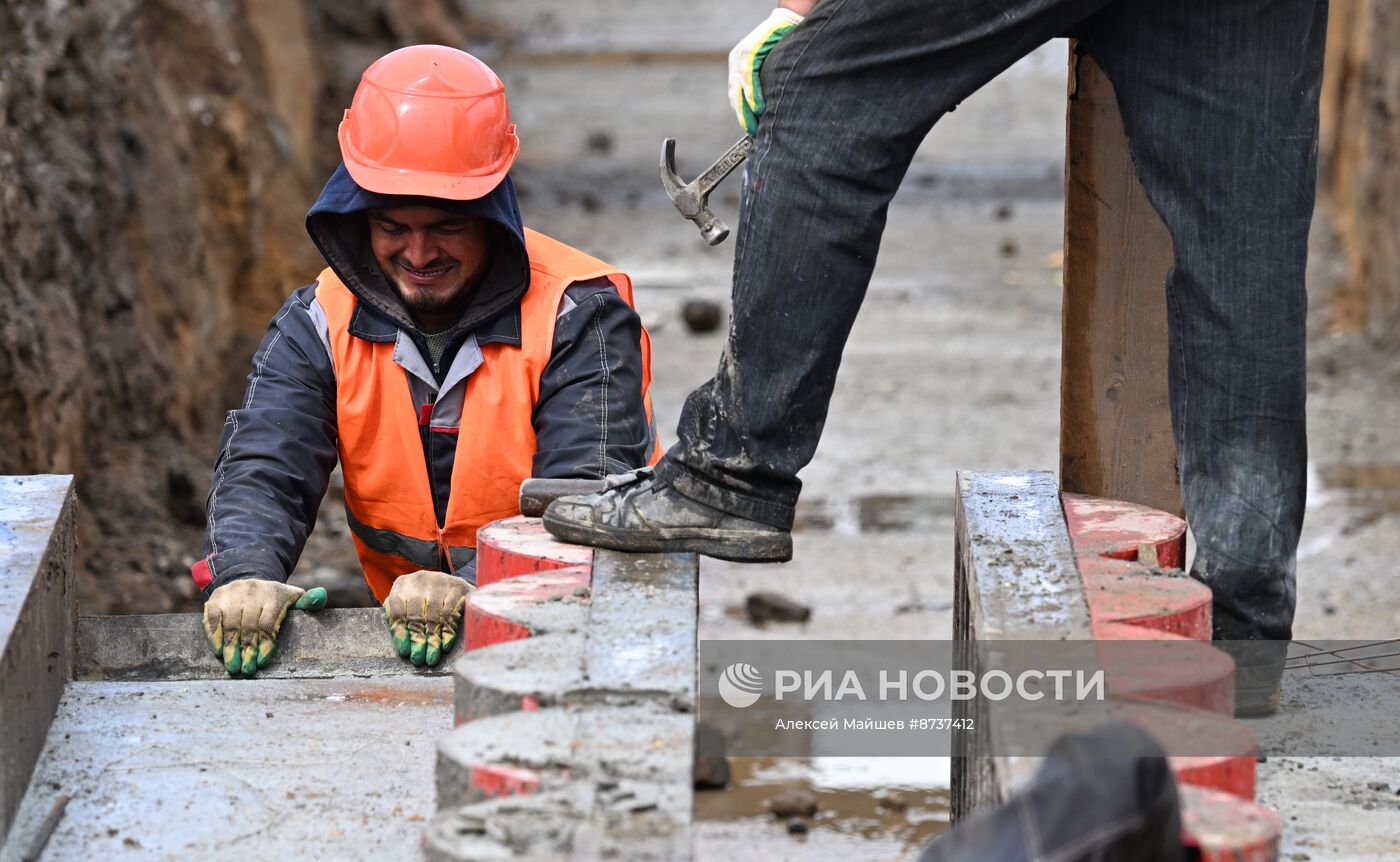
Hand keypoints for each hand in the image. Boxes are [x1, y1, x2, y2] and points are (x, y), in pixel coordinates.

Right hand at [203, 580, 326, 675]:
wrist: (247, 579)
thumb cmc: (274, 598)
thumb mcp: (293, 598)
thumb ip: (309, 602)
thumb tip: (321, 596)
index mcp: (274, 593)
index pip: (268, 623)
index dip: (265, 644)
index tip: (262, 662)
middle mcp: (253, 591)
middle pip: (249, 626)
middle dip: (248, 650)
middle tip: (247, 670)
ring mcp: (233, 594)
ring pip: (231, 624)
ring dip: (231, 648)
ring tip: (233, 666)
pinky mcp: (216, 598)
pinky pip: (213, 620)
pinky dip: (215, 636)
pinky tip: (219, 652)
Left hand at [382, 570, 471, 666]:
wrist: (451, 585)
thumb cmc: (424, 601)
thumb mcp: (407, 606)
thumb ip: (399, 620)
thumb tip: (404, 646)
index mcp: (402, 584)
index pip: (397, 611)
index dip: (401, 633)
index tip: (405, 651)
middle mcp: (420, 579)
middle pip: (416, 615)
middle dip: (417, 640)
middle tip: (419, 659)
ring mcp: (440, 581)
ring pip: (434, 616)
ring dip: (433, 640)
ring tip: (432, 657)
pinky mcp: (458, 587)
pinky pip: (451, 613)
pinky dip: (448, 632)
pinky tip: (445, 645)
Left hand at [727, 6, 804, 134]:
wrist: (791, 19)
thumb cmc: (785, 44)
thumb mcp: (770, 65)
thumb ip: (763, 82)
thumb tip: (765, 108)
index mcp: (738, 64)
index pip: (736, 95)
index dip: (743, 114)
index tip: (750, 130)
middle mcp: (736, 60)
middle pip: (735, 95)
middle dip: (744, 116)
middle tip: (753, 133)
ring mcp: (741, 55)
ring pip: (739, 89)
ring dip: (746, 110)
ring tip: (755, 126)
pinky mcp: (749, 51)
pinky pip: (747, 78)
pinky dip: (752, 94)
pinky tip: (758, 108)